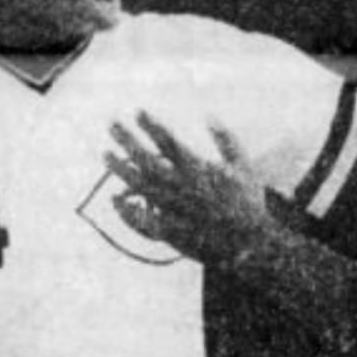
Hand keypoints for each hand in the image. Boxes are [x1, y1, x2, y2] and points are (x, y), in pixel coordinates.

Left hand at [105, 111, 272, 264]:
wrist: (250, 245)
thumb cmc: (247, 203)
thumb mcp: (244, 167)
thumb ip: (227, 140)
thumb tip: (209, 116)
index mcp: (199, 170)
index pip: (168, 142)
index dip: (151, 125)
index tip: (138, 111)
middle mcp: (181, 187)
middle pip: (146, 160)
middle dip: (127, 140)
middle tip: (112, 125)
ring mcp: (172, 209)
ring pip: (139, 186)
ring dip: (120, 168)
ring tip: (106, 154)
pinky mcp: (168, 230)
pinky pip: (141, 219)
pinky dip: (126, 210)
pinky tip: (115, 199)